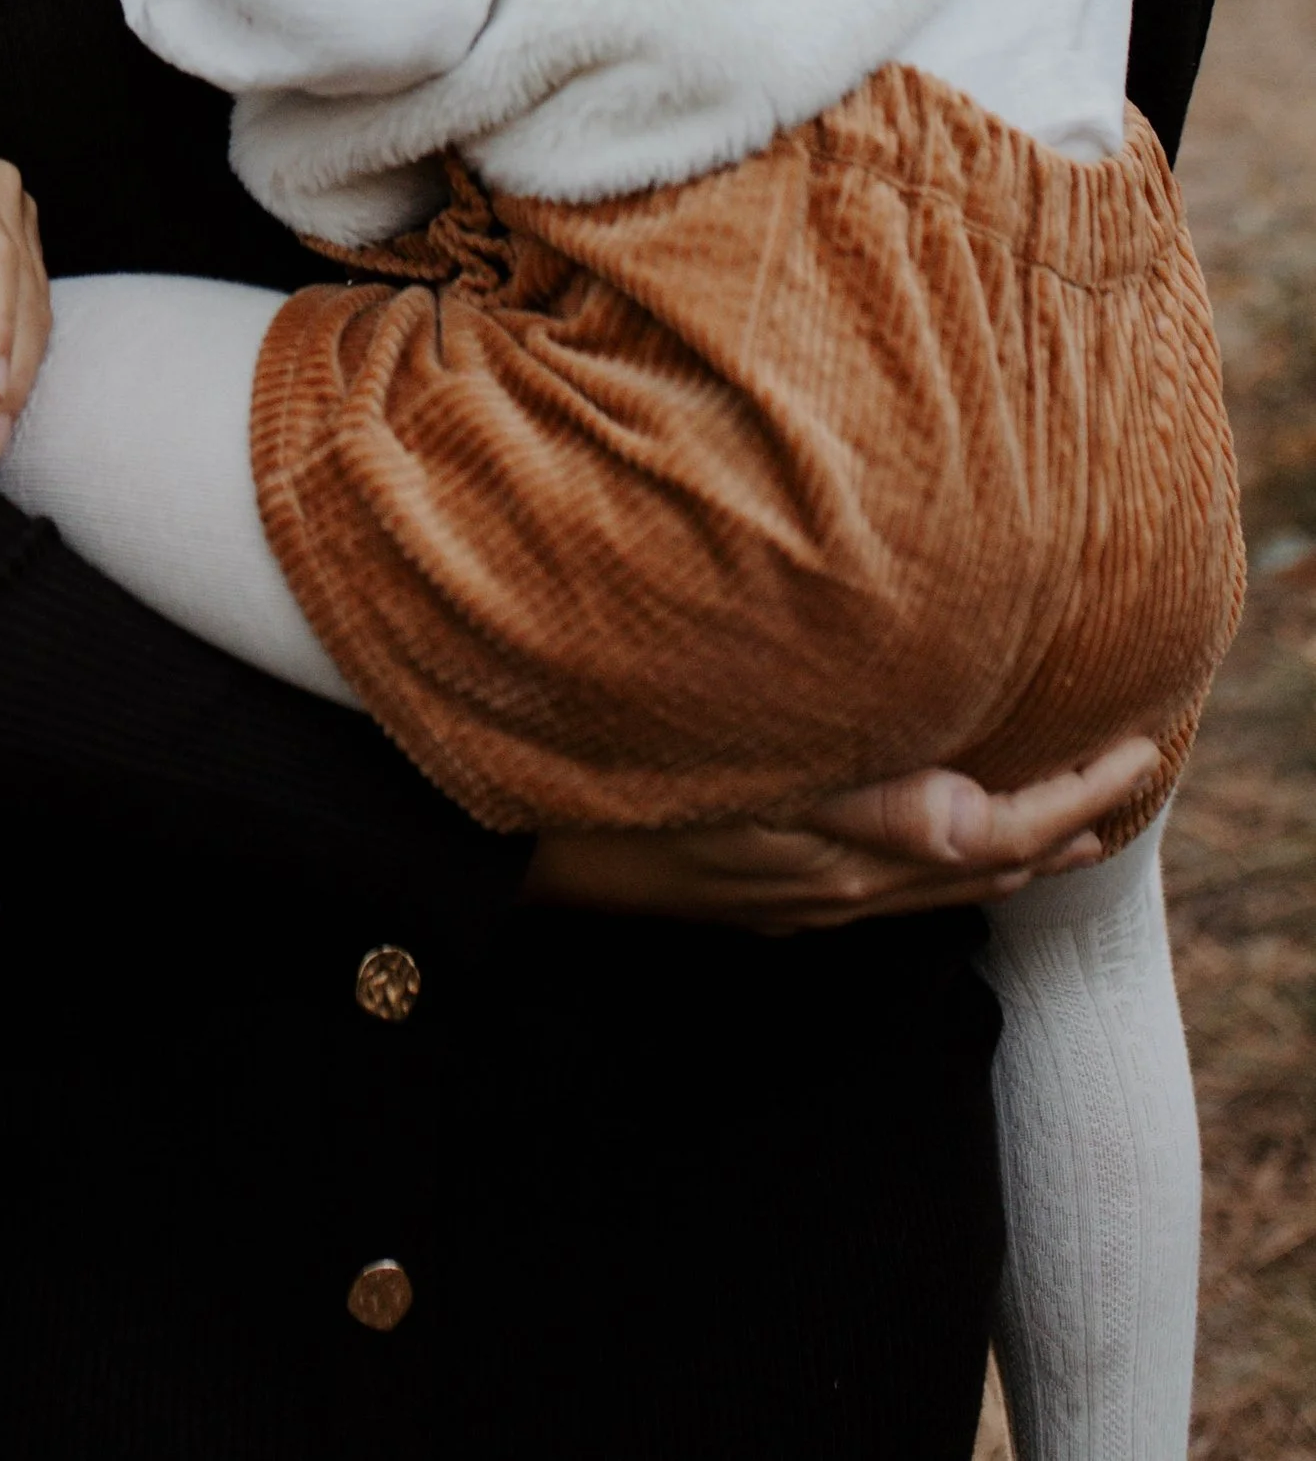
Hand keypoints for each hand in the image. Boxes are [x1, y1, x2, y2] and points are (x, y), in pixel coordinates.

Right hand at [521, 736, 1163, 930]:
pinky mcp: (764, 896)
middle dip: (1064, 828)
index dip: (1074, 799)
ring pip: (939, 886)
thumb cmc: (623, 789)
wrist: (516, 847)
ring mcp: (798, 902)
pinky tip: (939, 835)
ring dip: (1013, 849)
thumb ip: (860, 803)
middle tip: (1130, 781)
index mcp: (841, 857)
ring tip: (1066, 820)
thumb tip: (974, 818)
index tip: (1141, 756)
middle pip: (983, 871)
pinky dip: (947, 858)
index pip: (997, 838)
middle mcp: (834, 890)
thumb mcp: (742, 786)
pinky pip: (890, 886)